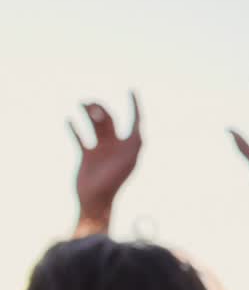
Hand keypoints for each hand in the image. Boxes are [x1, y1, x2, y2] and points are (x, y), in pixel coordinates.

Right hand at [70, 93, 141, 230]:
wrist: (96, 200)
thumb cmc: (113, 183)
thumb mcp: (127, 163)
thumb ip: (133, 147)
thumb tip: (138, 132)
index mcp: (130, 146)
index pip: (135, 121)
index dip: (135, 106)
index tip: (131, 90)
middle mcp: (116, 146)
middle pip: (110, 121)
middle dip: (101, 110)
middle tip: (90, 104)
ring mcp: (102, 151)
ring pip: (95, 127)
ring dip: (88, 115)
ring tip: (81, 103)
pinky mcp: (87, 156)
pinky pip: (81, 138)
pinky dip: (75, 129)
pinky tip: (69, 120)